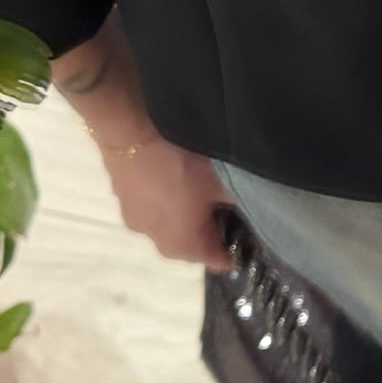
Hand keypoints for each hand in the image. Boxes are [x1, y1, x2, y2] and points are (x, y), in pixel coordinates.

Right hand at [51, 12, 232, 269]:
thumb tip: (260, 215)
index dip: (239, 247)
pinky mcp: (121, 194)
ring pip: (169, 223)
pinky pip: (152, 204)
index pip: (217, 259)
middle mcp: (153, 239)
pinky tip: (179, 176)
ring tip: (206, 188)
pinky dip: (167, 197)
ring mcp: (134, 216)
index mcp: (181, 244)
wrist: (129, 122)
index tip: (254, 231)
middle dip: (211, 229)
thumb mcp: (225, 183)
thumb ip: (243, 205)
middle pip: (191, 244)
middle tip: (232, 205)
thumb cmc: (184, 158)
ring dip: (187, 213)